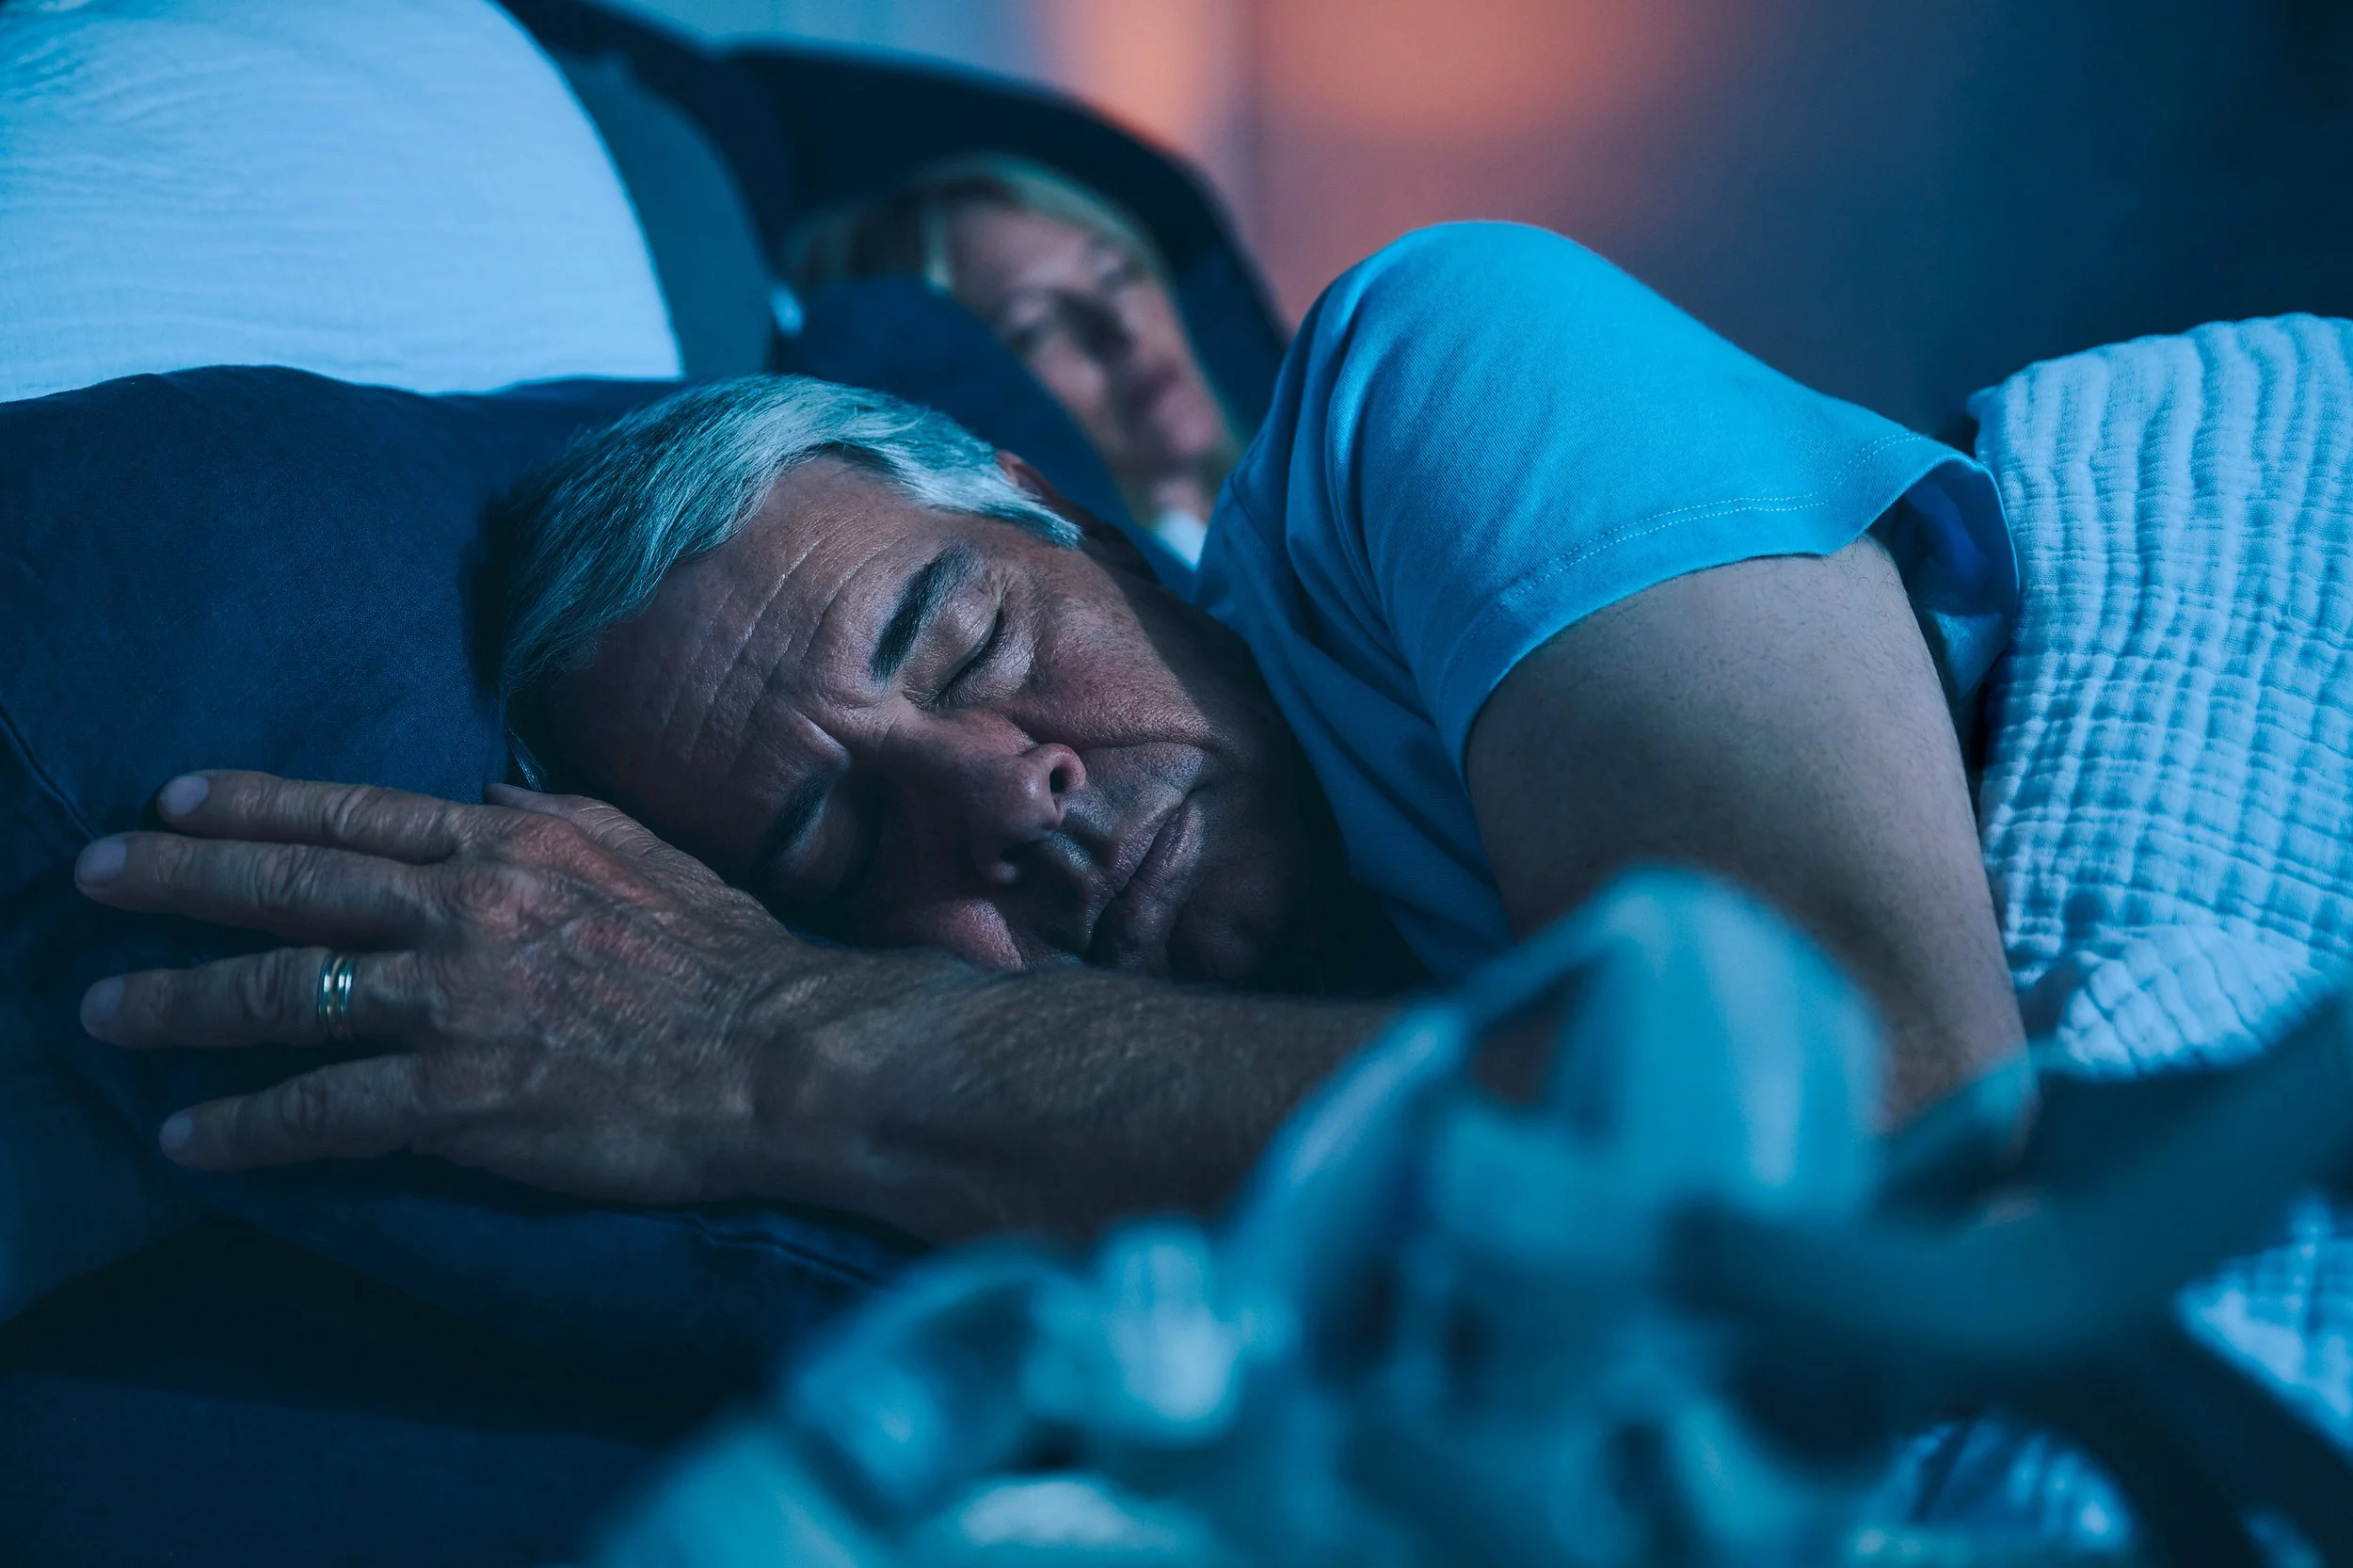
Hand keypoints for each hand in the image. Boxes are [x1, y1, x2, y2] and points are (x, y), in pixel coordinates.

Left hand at [74, 770, 825, 1202]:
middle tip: (90, 875)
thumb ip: (551, 818)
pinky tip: (189, 1139)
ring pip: (282, 993)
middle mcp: (463, 909)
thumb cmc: (725, 956)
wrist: (781, 1051)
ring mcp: (454, 1002)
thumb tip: (484, 796)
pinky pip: (324, 1112)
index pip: (349, 813)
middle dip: (175, 877)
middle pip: (288, 886)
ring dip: (177, 1002)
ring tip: (103, 1011)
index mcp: (506, 845)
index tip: (173, 800)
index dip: (251, 805)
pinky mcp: (460, 1097)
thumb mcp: (642, 848)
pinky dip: (247, 1127)